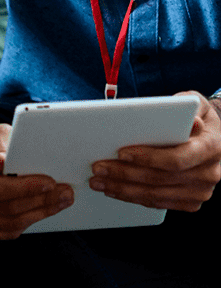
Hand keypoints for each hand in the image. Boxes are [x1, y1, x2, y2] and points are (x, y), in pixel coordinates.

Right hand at [0, 124, 73, 240]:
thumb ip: (0, 143)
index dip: (26, 187)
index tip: (50, 182)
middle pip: (7, 207)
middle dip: (40, 200)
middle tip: (65, 192)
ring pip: (11, 222)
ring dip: (41, 212)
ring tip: (61, 200)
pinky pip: (9, 231)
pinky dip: (30, 221)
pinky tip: (44, 209)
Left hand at [90, 90, 220, 211]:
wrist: (215, 137)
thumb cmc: (198, 116)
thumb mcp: (196, 103)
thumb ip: (185, 104)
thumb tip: (182, 116)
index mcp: (210, 147)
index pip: (177, 158)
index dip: (148, 158)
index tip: (121, 152)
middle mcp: (209, 173)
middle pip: (161, 179)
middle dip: (125, 174)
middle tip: (98, 168)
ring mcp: (200, 191)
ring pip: (156, 195)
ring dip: (123, 190)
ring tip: (98, 181)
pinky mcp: (191, 202)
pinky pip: (159, 203)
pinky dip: (134, 198)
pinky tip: (115, 190)